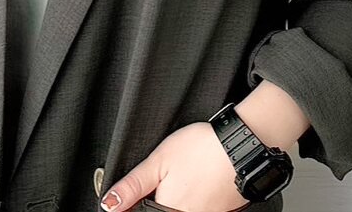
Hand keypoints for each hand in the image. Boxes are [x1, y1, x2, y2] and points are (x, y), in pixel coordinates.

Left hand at [101, 121, 248, 211]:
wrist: (242, 146)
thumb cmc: (202, 149)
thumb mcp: (159, 161)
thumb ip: (133, 185)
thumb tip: (109, 205)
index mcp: (168, 211)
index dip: (135, 204)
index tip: (140, 191)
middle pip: (163, 211)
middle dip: (158, 198)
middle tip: (170, 174)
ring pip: (179, 210)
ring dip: (175, 198)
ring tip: (184, 175)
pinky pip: (198, 208)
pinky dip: (193, 198)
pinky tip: (196, 180)